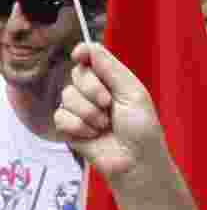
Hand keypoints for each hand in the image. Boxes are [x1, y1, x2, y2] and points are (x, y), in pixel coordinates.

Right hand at [54, 42, 161, 181]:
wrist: (136, 163)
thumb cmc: (142, 130)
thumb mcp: (133, 94)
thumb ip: (111, 69)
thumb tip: (90, 47)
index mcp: (112, 81)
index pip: (90, 57)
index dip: (83, 53)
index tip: (79, 55)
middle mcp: (94, 92)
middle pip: (77, 73)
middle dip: (92, 88)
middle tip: (108, 105)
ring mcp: (80, 110)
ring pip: (67, 95)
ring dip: (89, 112)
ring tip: (105, 126)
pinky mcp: (70, 128)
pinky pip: (61, 116)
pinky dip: (78, 126)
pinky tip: (93, 135)